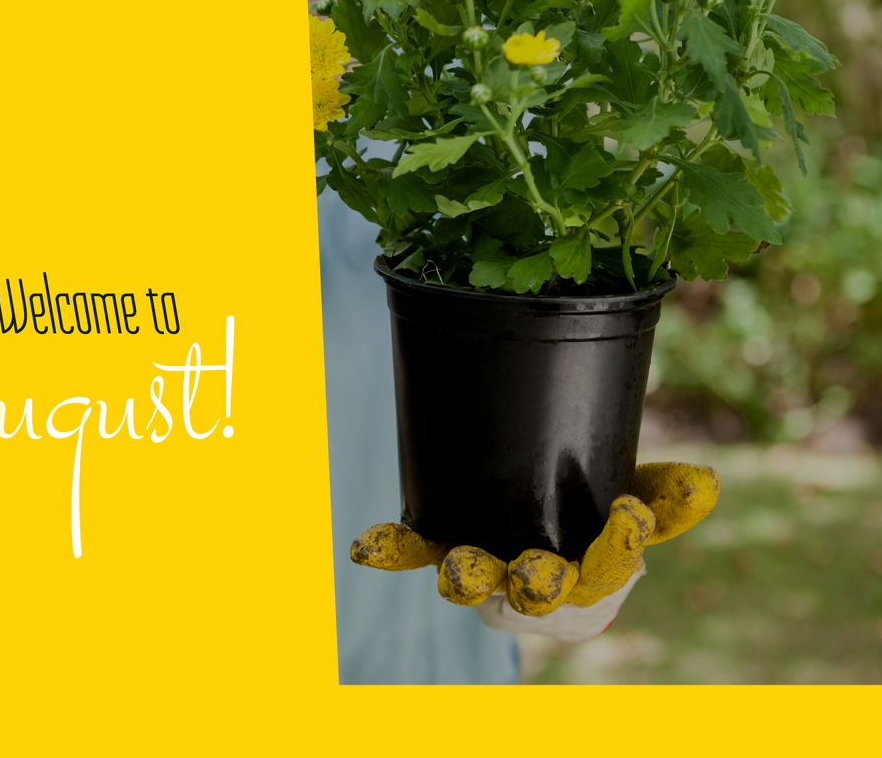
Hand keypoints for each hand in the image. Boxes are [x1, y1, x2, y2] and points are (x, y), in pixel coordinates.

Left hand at [350, 462, 718, 639]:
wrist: (548, 573)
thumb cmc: (596, 533)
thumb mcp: (637, 507)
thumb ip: (667, 500)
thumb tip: (708, 483)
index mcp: (592, 580)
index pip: (612, 566)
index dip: (621, 544)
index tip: (629, 514)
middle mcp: (538, 591)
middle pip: (539, 592)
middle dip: (537, 583)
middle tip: (535, 571)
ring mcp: (489, 578)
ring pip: (477, 581)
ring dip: (467, 574)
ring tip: (457, 566)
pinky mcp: (447, 554)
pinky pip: (418, 552)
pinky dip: (395, 549)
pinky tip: (367, 546)